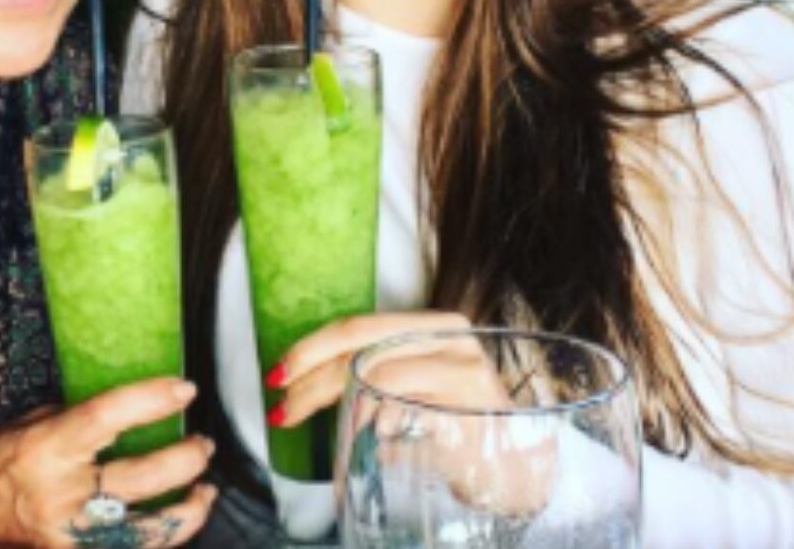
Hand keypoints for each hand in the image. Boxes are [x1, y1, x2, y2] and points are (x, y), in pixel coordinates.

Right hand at [0, 378, 217, 547]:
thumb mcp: (25, 425)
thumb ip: (76, 419)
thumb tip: (128, 409)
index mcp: (46, 449)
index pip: (110, 417)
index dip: (153, 401)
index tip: (184, 390)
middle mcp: (60, 494)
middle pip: (144, 477)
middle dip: (186, 459)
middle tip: (202, 444)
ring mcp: (70, 536)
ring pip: (150, 529)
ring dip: (188, 509)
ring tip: (204, 489)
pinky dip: (158, 538)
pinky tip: (174, 522)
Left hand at [267, 312, 552, 514]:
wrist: (514, 467)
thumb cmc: (455, 426)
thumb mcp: (412, 390)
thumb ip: (372, 375)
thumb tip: (303, 385)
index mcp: (432, 325)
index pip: (358, 327)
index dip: (311, 348)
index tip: (278, 373)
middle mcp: (451, 339)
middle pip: (361, 349)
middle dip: (311, 380)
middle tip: (282, 408)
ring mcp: (464, 370)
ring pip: (377, 375)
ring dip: (333, 403)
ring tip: (310, 423)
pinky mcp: (470, 405)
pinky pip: (407, 406)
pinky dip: (374, 418)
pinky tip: (363, 432)